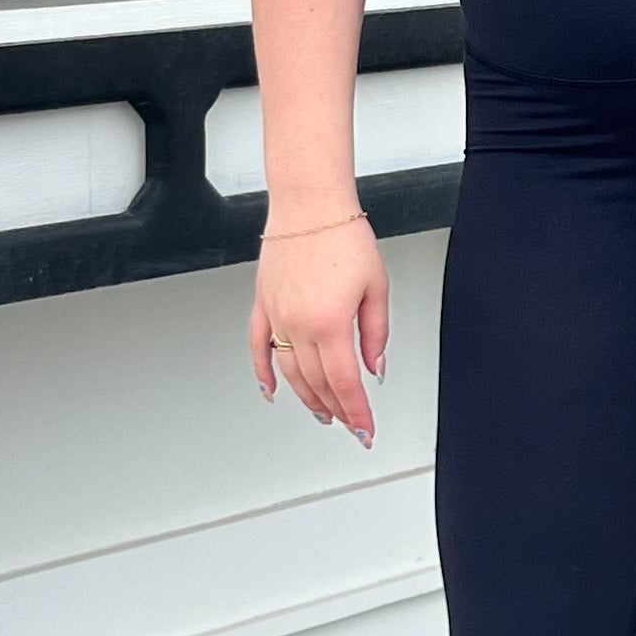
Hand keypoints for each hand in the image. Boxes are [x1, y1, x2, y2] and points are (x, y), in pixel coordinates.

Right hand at [250, 208, 387, 442]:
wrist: (310, 206)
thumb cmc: (344, 237)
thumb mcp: (377, 287)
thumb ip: (376, 334)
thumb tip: (375, 367)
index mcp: (330, 322)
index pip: (345, 382)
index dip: (357, 412)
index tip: (366, 430)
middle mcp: (298, 324)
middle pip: (317, 382)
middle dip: (337, 409)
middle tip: (351, 424)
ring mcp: (277, 316)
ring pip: (289, 372)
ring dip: (307, 398)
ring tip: (324, 413)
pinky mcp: (263, 305)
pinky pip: (258, 347)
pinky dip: (262, 373)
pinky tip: (271, 391)